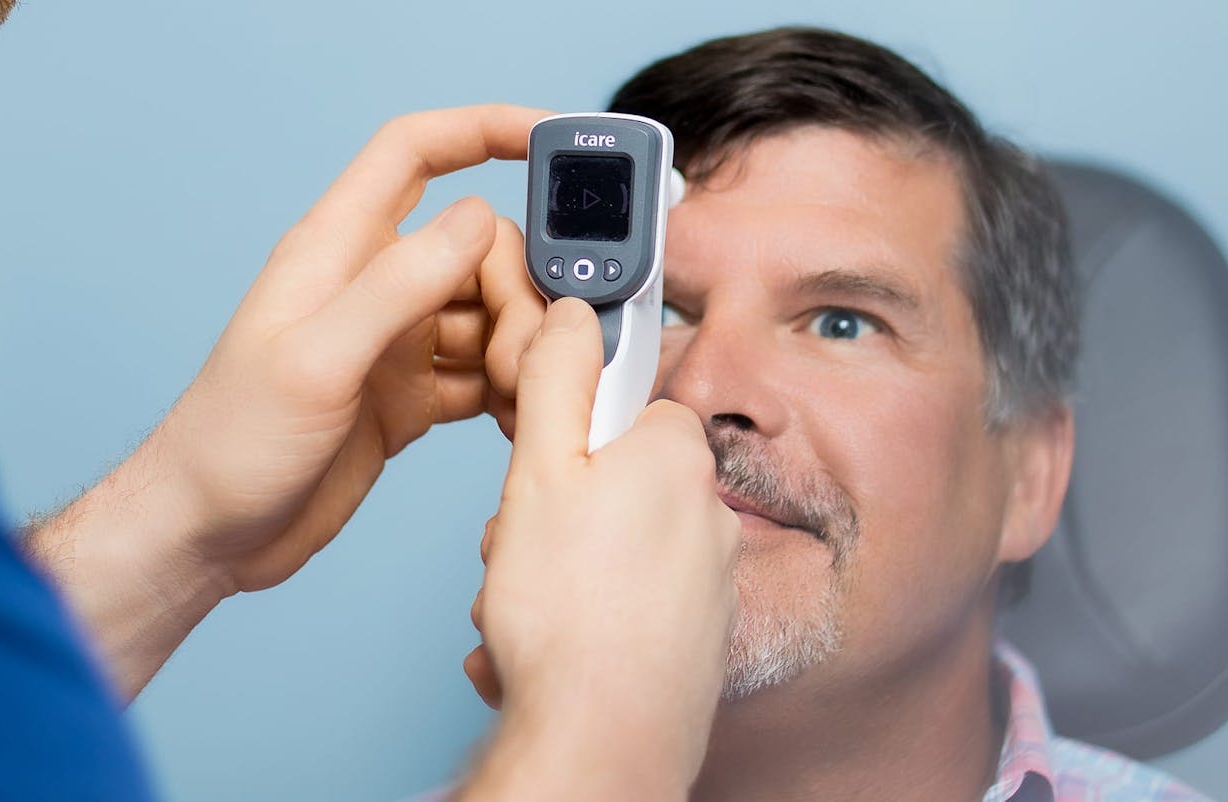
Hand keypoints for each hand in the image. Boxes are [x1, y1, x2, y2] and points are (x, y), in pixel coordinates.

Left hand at [110, 104, 548, 591]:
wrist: (206, 534)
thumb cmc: (229, 443)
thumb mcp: (316, 361)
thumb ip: (397, 286)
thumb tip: (476, 218)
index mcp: (336, 250)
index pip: (415, 152)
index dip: (484, 129)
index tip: (554, 137)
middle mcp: (368, 286)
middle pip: (478, 247)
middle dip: (518, 290)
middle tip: (519, 358)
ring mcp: (391, 343)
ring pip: (489, 313)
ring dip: (520, 347)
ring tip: (518, 398)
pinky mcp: (407, 398)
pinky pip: (482, 374)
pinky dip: (510, 391)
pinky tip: (517, 418)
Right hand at [457, 298, 740, 798]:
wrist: (601, 740)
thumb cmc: (568, 614)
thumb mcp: (539, 469)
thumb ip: (555, 380)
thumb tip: (571, 313)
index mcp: (677, 455)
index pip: (622, 405)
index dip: (565, 435)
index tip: (538, 469)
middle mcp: (707, 513)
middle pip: (611, 482)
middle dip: (553, 513)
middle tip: (520, 547)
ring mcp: (707, 583)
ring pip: (608, 550)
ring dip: (554, 573)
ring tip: (523, 609)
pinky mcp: (695, 641)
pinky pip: (622, 608)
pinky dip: (580, 621)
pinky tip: (545, 649)